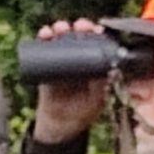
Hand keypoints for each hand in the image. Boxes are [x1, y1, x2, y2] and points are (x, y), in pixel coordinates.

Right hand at [30, 19, 110, 142]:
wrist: (59, 127)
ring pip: (62, 38)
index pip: (96, 42)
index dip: (96, 33)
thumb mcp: (97, 99)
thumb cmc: (82, 114)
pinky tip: (44, 33)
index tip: (95, 29)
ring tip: (59, 29)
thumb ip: (103, 84)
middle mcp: (79, 58)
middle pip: (79, 35)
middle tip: (78, 26)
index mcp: (94, 64)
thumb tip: (109, 67)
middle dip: (79, 27)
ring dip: (61, 28)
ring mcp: (62, 60)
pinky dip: (43, 37)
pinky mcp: (46, 65)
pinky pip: (43, 47)